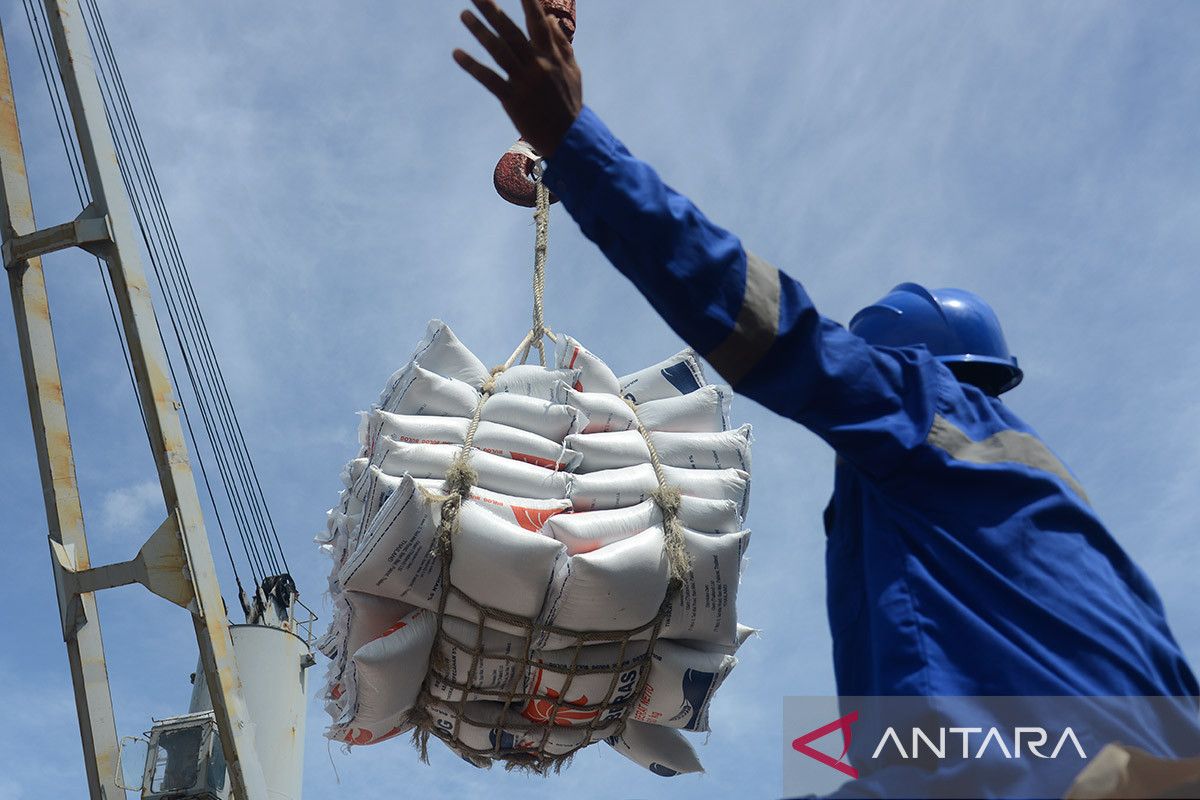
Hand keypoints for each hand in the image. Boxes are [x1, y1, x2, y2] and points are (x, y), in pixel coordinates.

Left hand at [453, 0, 582, 157]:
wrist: (568, 138)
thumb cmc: (570, 103)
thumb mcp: (573, 71)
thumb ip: (562, 44)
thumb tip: (550, 19)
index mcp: (552, 57)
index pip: (539, 24)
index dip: (530, 4)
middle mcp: (537, 65)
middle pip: (511, 32)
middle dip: (493, 11)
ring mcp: (524, 82)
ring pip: (498, 51)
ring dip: (479, 31)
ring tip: (464, 14)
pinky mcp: (512, 100)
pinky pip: (489, 79)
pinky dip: (472, 65)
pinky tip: (457, 52)